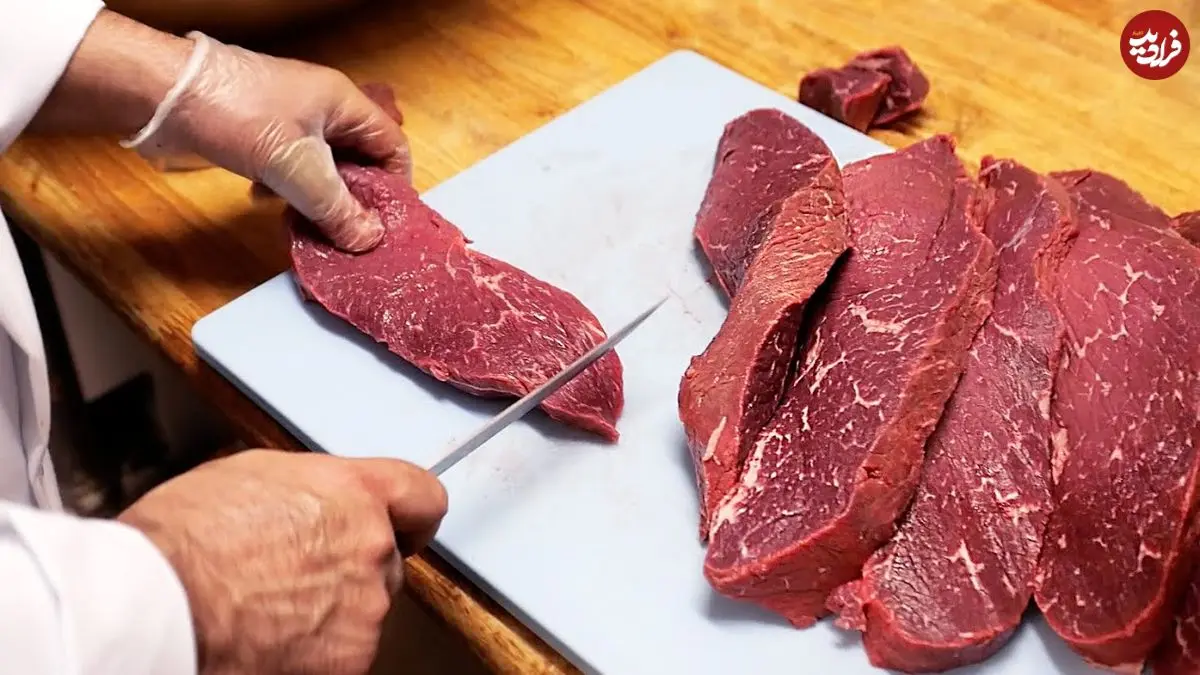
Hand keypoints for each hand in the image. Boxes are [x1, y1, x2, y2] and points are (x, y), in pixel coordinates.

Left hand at [33, 10, 410, 252]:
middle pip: (357, 159)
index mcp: (343, 103)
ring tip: (307, 220)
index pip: (391, 144)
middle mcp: (322, 107)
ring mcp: (290, 118)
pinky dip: (285, 188)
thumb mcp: (298, 168)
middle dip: (353, 196)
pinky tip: (266, 200)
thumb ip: (337, 209)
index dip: (395, 184)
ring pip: (322, 166)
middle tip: (348, 230)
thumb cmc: (239, 114)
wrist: (165, 95)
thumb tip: (368, 240)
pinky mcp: (260, 132)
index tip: (387, 221)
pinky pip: (289, 166)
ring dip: (317, 196)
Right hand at [117, 449, 447, 674]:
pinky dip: (310, 656)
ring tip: (262, 612)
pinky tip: (264, 643)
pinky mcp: (346, 664)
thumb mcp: (250, 476)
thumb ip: (307, 492)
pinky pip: (339, 656)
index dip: (411, 516)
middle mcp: (372, 550)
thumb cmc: (184, 539)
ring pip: (360, 614)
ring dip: (327, 617)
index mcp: (354, 494)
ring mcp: (363, 612)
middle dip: (349, 569)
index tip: (405, 527)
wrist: (154, 604)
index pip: (423, 498)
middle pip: (386, 561)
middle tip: (289, 577)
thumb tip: (310, 508)